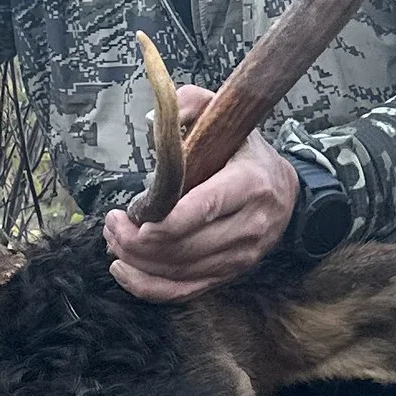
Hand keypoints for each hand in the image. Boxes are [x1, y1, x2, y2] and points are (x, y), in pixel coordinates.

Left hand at [102, 85, 298, 303]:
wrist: (284, 190)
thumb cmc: (243, 152)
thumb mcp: (223, 116)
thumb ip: (189, 104)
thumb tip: (154, 120)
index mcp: (249, 183)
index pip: (203, 208)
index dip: (163, 220)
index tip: (130, 214)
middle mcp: (249, 225)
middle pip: (185, 246)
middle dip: (137, 241)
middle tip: (111, 224)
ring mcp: (241, 256)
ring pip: (180, 271)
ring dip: (137, 260)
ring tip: (113, 238)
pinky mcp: (229, 275)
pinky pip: (184, 291)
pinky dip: (148, 286)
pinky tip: (122, 269)